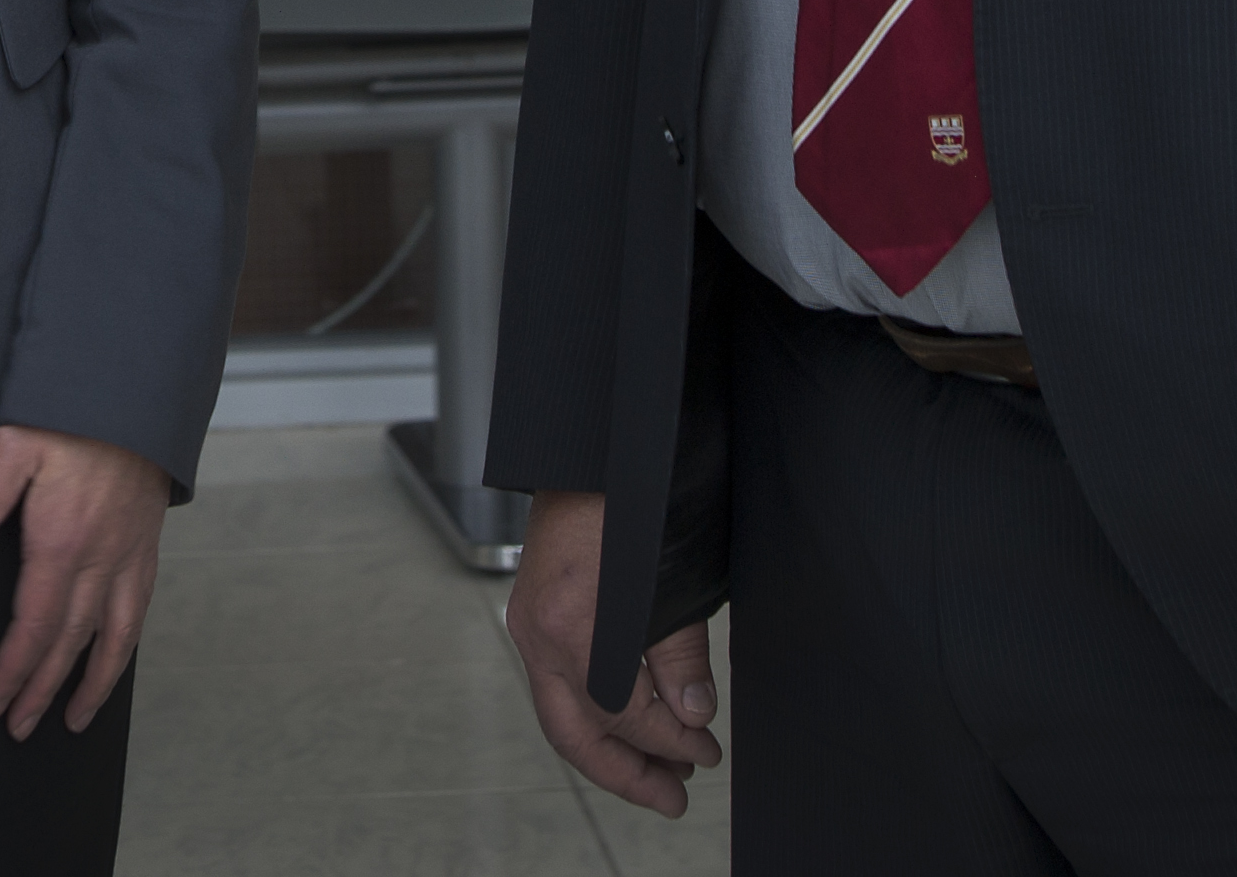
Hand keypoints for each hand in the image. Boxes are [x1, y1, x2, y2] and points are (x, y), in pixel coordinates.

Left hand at [0, 422, 169, 736]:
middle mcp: (99, 558)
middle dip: (42, 691)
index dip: (13, 672)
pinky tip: (115, 656)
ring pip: (115, 636)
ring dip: (93, 683)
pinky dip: (127, 644)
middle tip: (18, 728)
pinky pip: (140, 608)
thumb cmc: (68, 411)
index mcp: (61, 542)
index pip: (33, 627)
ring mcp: (128, 554)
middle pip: (69, 643)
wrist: (132, 386)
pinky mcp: (146, 543)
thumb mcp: (12, 447)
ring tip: (76, 720)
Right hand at [503, 490, 719, 817]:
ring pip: (560, 713)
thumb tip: (691, 715)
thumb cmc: (632, 490)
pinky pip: (556, 683)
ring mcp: (528, 621)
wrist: (588, 440)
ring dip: (609, 749)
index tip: (707, 753)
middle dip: (625, 774)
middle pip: (574, 733)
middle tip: (674, 797)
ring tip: (660, 769)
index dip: (670, 743)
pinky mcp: (532, 610)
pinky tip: (628, 721)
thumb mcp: (672, 578)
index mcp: (572, 626)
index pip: (623, 716)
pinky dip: (591, 713)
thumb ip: (680, 654)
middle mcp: (538, 631)